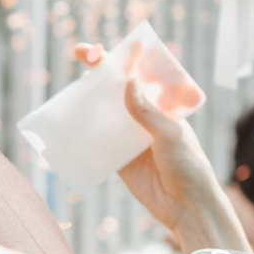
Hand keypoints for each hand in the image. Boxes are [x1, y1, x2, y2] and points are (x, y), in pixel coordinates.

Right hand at [82, 42, 243, 253]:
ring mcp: (130, 136)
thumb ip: (148, 111)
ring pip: (104, 111)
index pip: (143, 73)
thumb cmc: (188, 167)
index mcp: (164, 104)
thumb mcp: (171, 135)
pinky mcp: (117, 157)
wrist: (185, 208)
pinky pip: (96, 139)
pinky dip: (81, 132)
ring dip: (87, 99)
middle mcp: (146, 115)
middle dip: (100, 70)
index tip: (109, 45)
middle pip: (119, 87)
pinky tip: (65, 124)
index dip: (125, 56)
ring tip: (69, 88)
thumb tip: (127, 81)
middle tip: (80, 53)